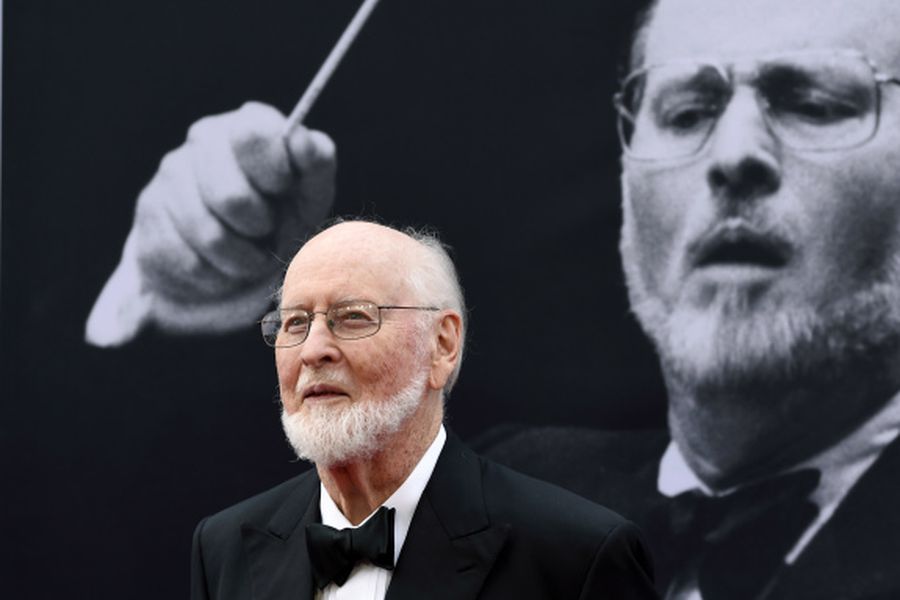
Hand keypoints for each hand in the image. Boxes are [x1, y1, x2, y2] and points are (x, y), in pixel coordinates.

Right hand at [85, 102, 335, 346]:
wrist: (235, 258)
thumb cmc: (284, 217)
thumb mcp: (310, 194)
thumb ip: (315, 164)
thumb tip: (301, 141)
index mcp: (247, 124)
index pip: (254, 135)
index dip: (275, 175)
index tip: (284, 192)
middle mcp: (203, 139)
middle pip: (231, 198)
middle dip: (260, 228)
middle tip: (266, 231)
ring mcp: (169, 175)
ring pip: (207, 237)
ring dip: (241, 260)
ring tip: (250, 255)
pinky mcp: (148, 216)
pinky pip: (186, 261)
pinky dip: (215, 276)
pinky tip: (220, 265)